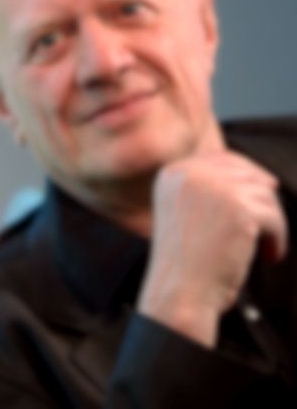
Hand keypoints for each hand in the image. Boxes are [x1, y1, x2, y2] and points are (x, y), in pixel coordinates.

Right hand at [137, 150, 286, 346]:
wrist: (180, 291)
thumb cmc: (186, 263)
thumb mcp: (187, 213)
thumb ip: (211, 189)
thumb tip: (267, 178)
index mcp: (172, 174)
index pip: (222, 158)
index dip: (249, 174)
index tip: (267, 192)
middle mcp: (190, 174)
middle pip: (248, 173)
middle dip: (263, 201)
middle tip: (268, 230)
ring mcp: (214, 189)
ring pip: (265, 194)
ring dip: (272, 223)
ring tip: (265, 247)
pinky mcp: (238, 208)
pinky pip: (275, 217)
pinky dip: (279, 239)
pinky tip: (270, 256)